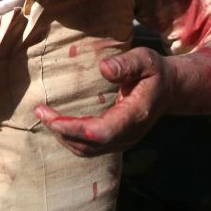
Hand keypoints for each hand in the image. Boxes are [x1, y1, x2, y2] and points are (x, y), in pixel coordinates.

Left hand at [34, 47, 170, 156]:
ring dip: (63, 136)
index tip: (51, 117)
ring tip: (44, 115)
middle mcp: (128, 135)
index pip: (102, 132)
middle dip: (61, 131)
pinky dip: (70, 137)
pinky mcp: (116, 141)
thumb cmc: (155, 72)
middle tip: (40, 111)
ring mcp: (122, 141)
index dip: (75, 128)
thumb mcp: (145, 60)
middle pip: (89, 145)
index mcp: (135, 116)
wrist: (170, 90)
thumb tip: (103, 69)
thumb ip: (126, 64)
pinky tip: (58, 122)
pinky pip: (89, 147)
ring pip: (87, 150)